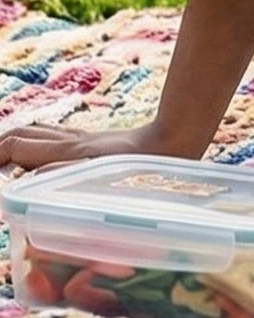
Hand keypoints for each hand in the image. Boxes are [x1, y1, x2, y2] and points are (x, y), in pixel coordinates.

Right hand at [0, 119, 196, 173]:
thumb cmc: (139, 167)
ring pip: (35, 133)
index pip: (13, 145)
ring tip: (4, 170)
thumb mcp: (96, 177)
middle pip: (19, 134)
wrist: (173, 142)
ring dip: (13, 147)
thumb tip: (18, 183)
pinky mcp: (90, 142)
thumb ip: (56, 177)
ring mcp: (79, 139)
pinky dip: (33, 147)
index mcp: (65, 151)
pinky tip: (35, 164)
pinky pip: (51, 138)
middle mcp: (68, 141)